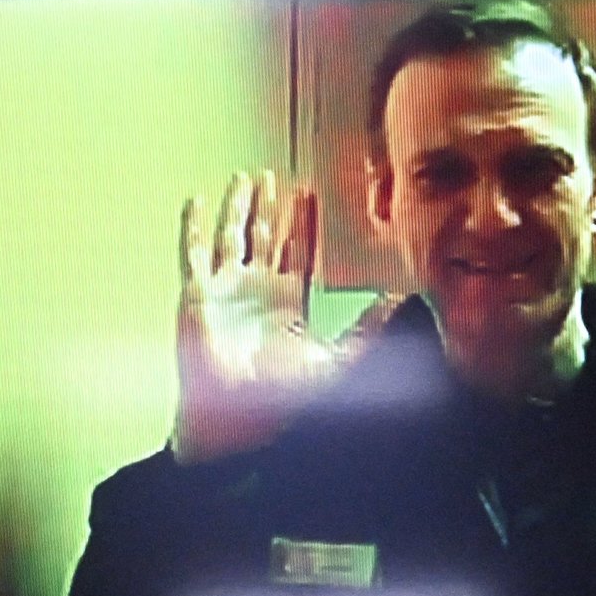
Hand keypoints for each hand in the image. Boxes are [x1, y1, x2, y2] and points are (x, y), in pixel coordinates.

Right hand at [171, 169, 400, 464]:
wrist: (238, 416)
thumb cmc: (283, 397)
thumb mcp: (337, 358)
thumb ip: (368, 328)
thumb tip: (400, 303)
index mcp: (288, 305)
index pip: (298, 254)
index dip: (303, 226)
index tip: (309, 196)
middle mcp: (257, 294)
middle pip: (266, 239)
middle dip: (272, 209)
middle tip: (276, 178)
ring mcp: (226, 293)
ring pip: (234, 238)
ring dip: (240, 208)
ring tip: (247, 179)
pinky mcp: (199, 296)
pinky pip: (195, 254)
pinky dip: (194, 228)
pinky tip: (197, 202)